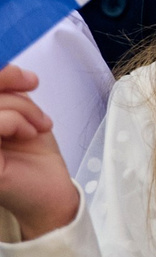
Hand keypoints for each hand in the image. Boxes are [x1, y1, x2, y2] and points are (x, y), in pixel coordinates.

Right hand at [0, 66, 78, 239]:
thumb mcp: (17, 111)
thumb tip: (5, 65)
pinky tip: (28, 134)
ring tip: (36, 124)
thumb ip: (5, 91)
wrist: (50, 191)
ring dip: (21, 108)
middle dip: (10, 82)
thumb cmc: (32, 154)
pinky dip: (17, 121)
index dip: (3, 73)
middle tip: (31, 88)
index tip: (26, 78)